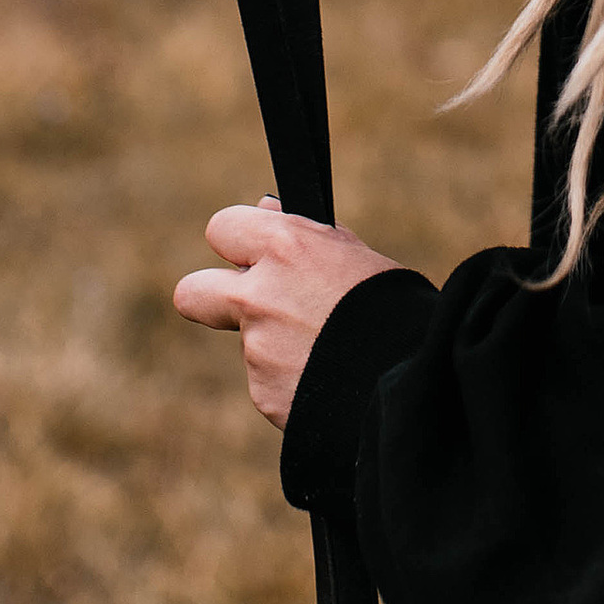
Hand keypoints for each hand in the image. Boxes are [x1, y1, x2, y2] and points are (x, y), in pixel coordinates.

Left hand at [172, 196, 400, 429]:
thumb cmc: (393, 306)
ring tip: (331, 353)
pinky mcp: (264, 393)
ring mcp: (257, 349)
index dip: (239, 243)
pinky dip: (292, 383)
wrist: (411, 380)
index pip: (222, 228)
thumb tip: (265, 210)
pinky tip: (330, 382)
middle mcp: (259, 295)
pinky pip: (269, 383)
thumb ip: (303, 238)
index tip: (252, 254)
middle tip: (247, 307)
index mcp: (284, 247)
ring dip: (277, 347)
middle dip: (211, 298)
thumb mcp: (352, 256)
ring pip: (250, 343)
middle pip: (192, 292)